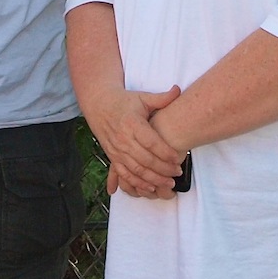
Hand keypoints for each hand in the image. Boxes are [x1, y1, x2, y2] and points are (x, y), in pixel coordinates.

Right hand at [86, 84, 183, 199]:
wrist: (99, 105)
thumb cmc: (125, 101)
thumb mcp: (142, 97)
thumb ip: (161, 98)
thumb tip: (178, 90)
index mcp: (132, 123)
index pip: (151, 142)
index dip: (165, 152)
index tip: (178, 158)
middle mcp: (123, 138)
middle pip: (145, 159)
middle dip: (162, 169)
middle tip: (177, 173)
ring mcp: (116, 149)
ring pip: (135, 170)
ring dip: (152, 179)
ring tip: (168, 183)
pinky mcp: (112, 156)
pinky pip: (124, 174)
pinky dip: (136, 183)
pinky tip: (150, 187)